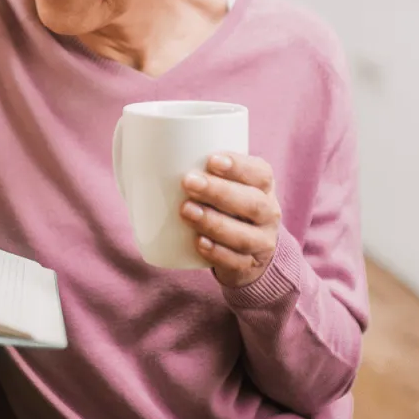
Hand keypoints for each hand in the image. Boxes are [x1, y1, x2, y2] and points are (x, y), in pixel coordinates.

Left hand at [180, 153, 280, 287]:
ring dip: (213, 223)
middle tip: (188, 182)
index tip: (211, 160)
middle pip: (252, 203)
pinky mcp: (248, 266)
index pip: (260, 174)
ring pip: (243, 235)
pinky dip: (217, 253)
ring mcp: (261, 242)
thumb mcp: (226, 182)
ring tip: (187, 210)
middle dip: (219, 192)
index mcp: (264, 186)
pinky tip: (198, 242)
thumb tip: (150, 152)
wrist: (249, 248)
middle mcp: (268, 213)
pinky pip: (236, 262)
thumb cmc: (227, 204)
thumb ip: (203, 169)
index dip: (239, 166)